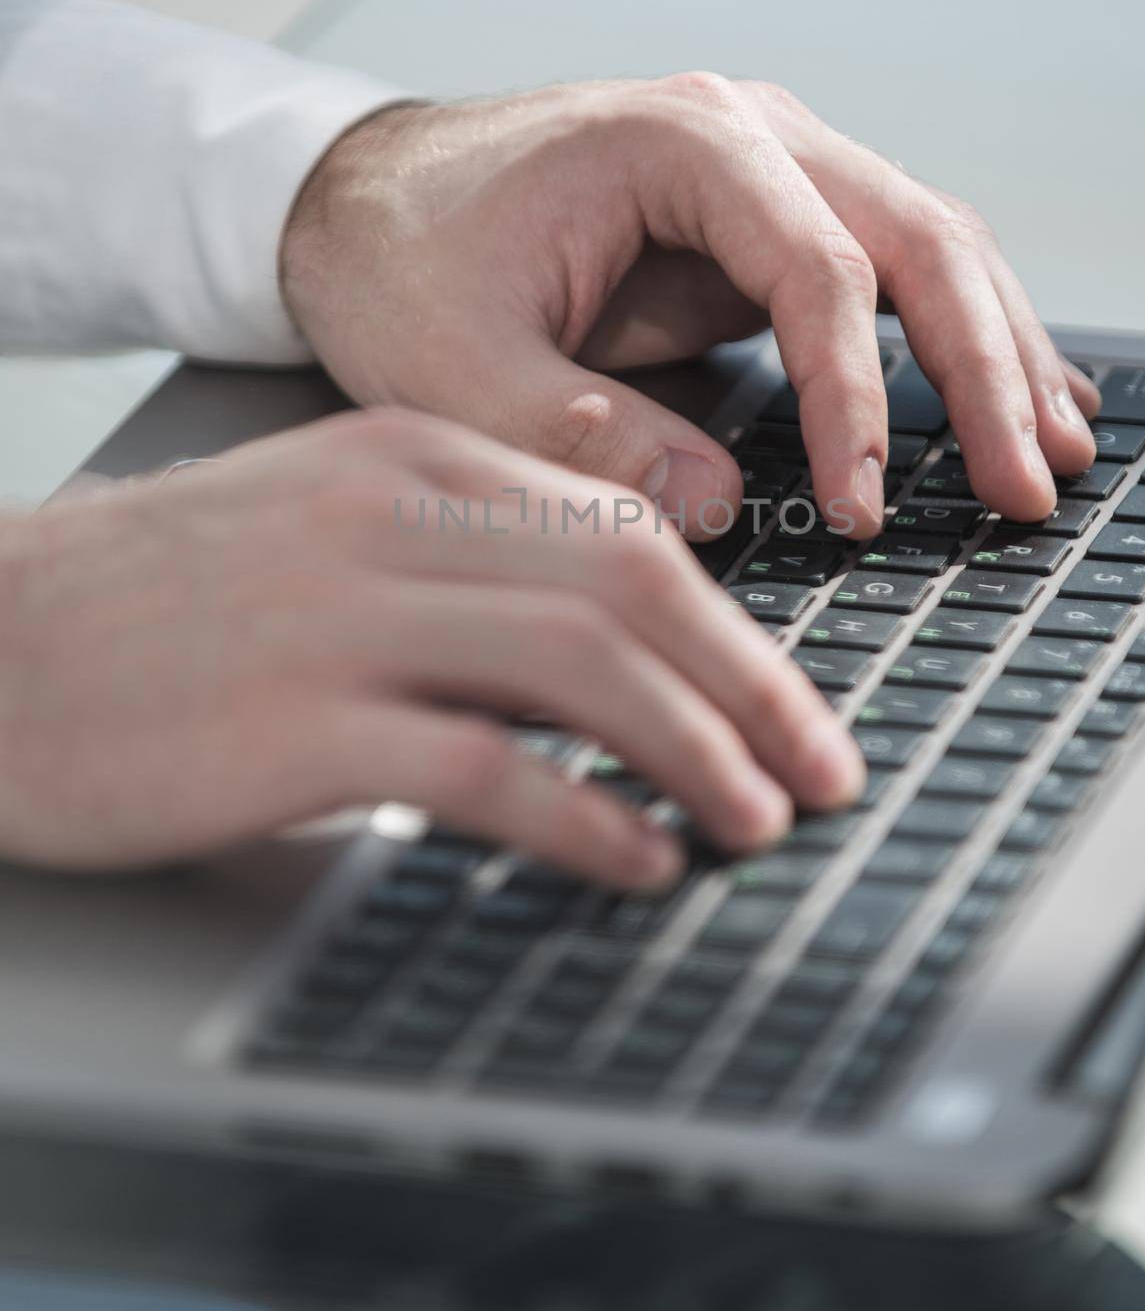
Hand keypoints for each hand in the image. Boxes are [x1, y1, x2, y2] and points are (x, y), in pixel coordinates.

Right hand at [0, 409, 859, 879]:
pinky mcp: (290, 724)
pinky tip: (638, 861)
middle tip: (820, 767)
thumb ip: (460, 562)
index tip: (785, 697)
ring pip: (579, 666)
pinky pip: (479, 769)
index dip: (728, 622)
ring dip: (696, 750)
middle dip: (751, 685)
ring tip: (762, 819)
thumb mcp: (323, 528)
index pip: (618, 526)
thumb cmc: (157, 601)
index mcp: (410, 452)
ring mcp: (339, 613)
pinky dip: (583, 819)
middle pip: (629, 586)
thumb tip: (605, 650)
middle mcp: (388, 514)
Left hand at [281, 75, 1099, 541]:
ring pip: (930, 244)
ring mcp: (767, 172)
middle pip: (919, 237)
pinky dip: (954, 336)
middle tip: (1024, 487)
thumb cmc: (397, 262)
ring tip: (1052, 450)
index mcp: (678, 145)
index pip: (815, 270)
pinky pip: (889, 272)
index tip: (857, 507)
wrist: (361, 202)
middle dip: (985, 370)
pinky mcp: (763, 223)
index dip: (851, 399)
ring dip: (998, 348)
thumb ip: (578, 438)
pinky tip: (1004, 394)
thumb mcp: (454, 366)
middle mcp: (748, 136)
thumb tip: (715, 508)